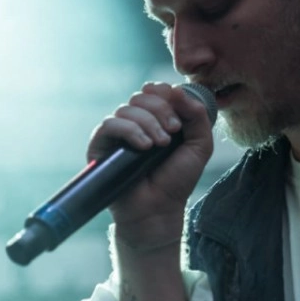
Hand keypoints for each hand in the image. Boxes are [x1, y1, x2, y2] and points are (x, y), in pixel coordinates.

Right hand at [87, 82, 214, 244]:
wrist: (158, 210)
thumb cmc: (177, 180)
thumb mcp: (199, 145)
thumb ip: (198, 116)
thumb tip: (178, 90)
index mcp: (156, 118)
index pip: (155, 91)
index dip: (166, 93)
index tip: (179, 115)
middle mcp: (134, 122)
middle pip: (141, 96)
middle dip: (161, 109)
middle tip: (173, 131)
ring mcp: (116, 134)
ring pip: (127, 108)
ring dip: (148, 122)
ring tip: (161, 144)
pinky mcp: (100, 146)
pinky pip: (109, 124)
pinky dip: (130, 130)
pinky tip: (144, 146)